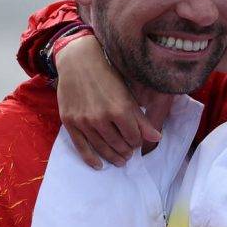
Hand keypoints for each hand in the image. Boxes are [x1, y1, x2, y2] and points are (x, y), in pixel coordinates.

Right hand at [54, 35, 161, 166]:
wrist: (78, 61)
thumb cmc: (107, 74)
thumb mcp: (127, 94)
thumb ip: (141, 119)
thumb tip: (157, 138)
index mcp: (119, 109)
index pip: (134, 137)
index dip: (137, 142)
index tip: (137, 141)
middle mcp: (101, 117)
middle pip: (118, 145)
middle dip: (126, 151)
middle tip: (129, 154)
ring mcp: (83, 121)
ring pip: (101, 148)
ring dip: (112, 157)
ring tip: (120, 160)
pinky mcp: (69, 122)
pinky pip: (81, 146)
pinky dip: (91, 159)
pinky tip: (99, 165)